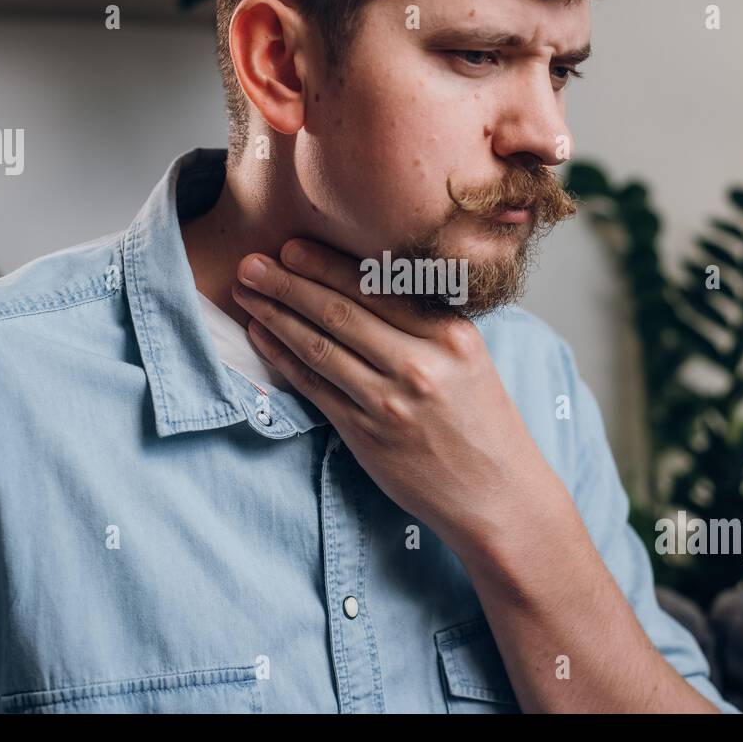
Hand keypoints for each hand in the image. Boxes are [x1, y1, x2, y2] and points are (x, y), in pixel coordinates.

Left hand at [231, 238, 561, 559]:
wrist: (497, 495)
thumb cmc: (482, 423)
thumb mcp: (469, 358)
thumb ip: (425, 322)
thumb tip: (368, 280)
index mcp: (450, 335)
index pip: (377, 287)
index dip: (327, 265)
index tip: (291, 246)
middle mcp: (420, 364)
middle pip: (340, 312)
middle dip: (288, 283)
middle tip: (252, 263)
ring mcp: (390, 402)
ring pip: (319, 347)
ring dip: (275, 316)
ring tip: (245, 293)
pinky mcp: (367, 435)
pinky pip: (315, 388)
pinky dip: (283, 358)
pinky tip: (261, 337)